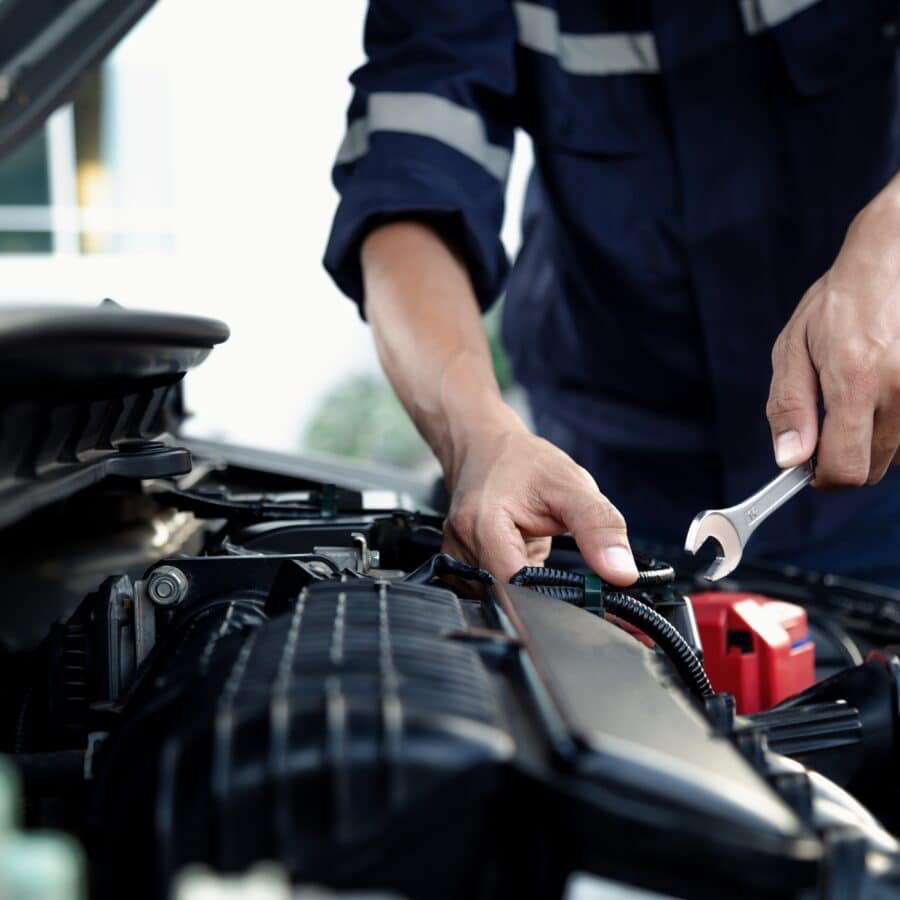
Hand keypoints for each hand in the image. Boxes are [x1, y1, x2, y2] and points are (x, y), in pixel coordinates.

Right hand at [442, 418, 638, 583]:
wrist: (484, 448)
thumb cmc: (523, 462)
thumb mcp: (572, 485)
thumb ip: (599, 527)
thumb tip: (622, 574)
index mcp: (483, 526)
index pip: (517, 589)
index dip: (555, 602)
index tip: (590, 602)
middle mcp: (462, 548)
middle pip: (509, 599)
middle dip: (549, 600)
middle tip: (583, 588)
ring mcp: (458, 560)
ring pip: (502, 601)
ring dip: (534, 594)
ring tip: (548, 561)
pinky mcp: (462, 568)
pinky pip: (495, 593)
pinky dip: (520, 589)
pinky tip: (532, 569)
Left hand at [767, 185, 899, 487]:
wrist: (893, 261)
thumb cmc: (838, 304)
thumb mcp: (793, 349)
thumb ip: (789, 407)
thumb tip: (789, 459)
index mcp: (854, 380)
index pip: (847, 468)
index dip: (824, 477)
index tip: (812, 468)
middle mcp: (898, 388)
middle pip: (875, 468)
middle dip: (848, 457)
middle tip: (832, 426)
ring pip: (899, 453)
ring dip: (876, 440)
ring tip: (862, 395)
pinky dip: (897, 423)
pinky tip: (884, 390)